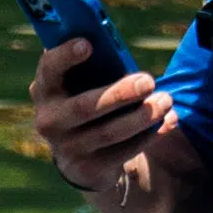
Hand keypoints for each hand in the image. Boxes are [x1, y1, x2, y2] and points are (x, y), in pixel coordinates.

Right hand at [30, 52, 174, 212]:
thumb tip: (115, 49)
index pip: (48, 69)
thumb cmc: (85, 99)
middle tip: (149, 81)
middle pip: (84, 107)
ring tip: (166, 101)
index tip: (89, 44)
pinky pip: (123, 151)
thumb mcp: (80, 82)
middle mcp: (49, 120)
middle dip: (119, 94)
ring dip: (142, 117)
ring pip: (109, 133)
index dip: (65, 56)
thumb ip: (92, 66)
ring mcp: (67, 148)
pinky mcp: (88, 168)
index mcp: (46, 89)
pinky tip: (166, 121)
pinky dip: (148, 135)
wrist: (78, 152)